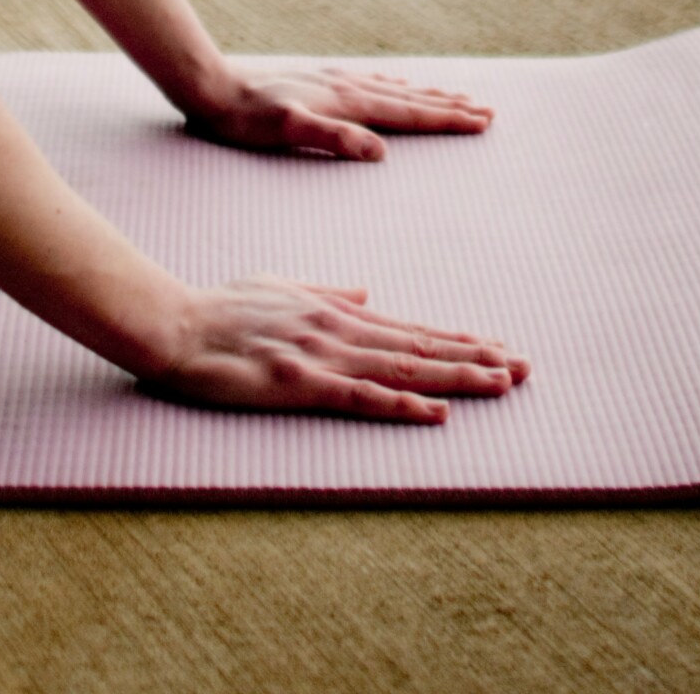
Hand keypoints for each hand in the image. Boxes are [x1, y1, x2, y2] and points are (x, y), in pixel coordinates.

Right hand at [145, 275, 529, 420]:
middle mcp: (340, 328)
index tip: (499, 347)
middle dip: (476, 357)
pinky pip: (362, 397)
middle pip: (420, 346)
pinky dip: (404, 404)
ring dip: (457, 376)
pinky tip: (437, 412)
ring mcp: (323, 354)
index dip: (458, 339)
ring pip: (404, 368)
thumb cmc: (220, 308)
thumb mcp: (281, 287)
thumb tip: (368, 292)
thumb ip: (327, 291)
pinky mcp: (301, 382)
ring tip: (502, 382)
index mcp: (336, 310)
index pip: (410, 328)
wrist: (174, 323)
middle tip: (525, 367)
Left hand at [185, 64, 493, 161]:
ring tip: (456, 97)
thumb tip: (381, 152)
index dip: (446, 119)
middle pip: (411, 98)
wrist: (212, 88)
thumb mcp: (287, 131)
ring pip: (395, 90)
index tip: (481, 121)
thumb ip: (333, 138)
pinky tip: (399, 86)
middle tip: (487, 112)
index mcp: (347, 101)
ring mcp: (335, 83)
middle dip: (449, 106)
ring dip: (428, 95)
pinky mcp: (321, 84)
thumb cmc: (246, 119)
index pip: (408, 113)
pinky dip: (397, 87)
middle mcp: (347, 87)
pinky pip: (373, 85)